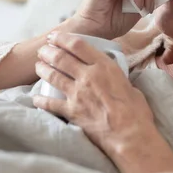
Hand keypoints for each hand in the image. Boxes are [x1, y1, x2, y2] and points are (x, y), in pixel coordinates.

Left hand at [33, 32, 154, 154]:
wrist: (130, 135)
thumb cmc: (136, 112)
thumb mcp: (129, 85)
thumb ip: (116, 78)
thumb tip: (112, 77)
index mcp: (104, 67)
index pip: (78, 45)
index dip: (63, 38)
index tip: (56, 36)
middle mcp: (88, 77)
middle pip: (61, 58)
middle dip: (49, 51)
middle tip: (43, 50)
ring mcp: (77, 94)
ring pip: (53, 76)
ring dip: (43, 69)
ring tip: (38, 66)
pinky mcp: (72, 112)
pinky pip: (50, 104)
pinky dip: (41, 100)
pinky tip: (36, 98)